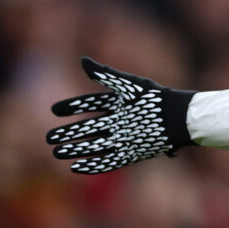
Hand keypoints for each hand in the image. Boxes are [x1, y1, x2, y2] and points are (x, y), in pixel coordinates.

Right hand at [47, 57, 194, 173]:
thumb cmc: (156, 99)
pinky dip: (92, 165)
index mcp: (120, 102)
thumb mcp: (129, 86)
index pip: (91, 104)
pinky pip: (108, 161)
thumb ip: (106, 75)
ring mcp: (125, 138)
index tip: (54, 110)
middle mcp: (120, 121)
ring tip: (56, 152)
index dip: (73, 106)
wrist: (179, 119)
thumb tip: (83, 61)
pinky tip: (76, 166)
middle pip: (89, 127)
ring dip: (75, 149)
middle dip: (68, 132)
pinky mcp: (132, 153)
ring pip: (94, 145)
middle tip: (49, 137)